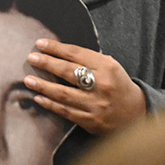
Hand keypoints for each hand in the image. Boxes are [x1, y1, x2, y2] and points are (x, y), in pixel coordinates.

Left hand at [24, 39, 145, 135]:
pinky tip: (38, 98)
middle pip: (68, 72)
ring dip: (43, 86)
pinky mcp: (91, 121)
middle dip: (47, 64)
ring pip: (64, 94)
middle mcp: (101, 85)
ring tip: (28, 80)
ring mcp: (96, 104)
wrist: (136, 113)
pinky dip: (50, 104)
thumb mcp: (110, 67)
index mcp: (107, 68)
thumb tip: (57, 52)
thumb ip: (88, 60)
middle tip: (31, 58)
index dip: (56, 48)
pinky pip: (66, 111)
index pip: (77, 54)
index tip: (40, 44)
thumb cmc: (117, 85)